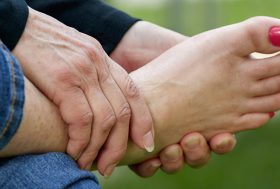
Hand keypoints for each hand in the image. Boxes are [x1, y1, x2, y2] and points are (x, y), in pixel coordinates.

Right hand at [13, 8, 153, 173]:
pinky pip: (82, 119)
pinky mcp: (63, 81)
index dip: (144, 121)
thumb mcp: (78, 55)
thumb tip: (100, 102)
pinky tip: (75, 151)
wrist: (19, 27)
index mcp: (104, 61)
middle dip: (119, 145)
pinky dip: (81, 141)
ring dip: (98, 148)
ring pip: (106, 120)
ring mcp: (83, 73)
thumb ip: (93, 75)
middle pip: (123, 112)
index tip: (146, 144)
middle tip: (109, 166)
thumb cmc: (47, 46)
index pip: (133, 93)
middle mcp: (98, 66)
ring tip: (89, 163)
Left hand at [111, 21, 236, 174]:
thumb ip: (222, 77)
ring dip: (176, 161)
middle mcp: (181, 129)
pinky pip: (146, 166)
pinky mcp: (137, 141)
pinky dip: (150, 167)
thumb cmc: (168, 61)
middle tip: (192, 140)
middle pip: (196, 155)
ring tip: (172, 149)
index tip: (222, 137)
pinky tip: (151, 159)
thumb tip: (250, 75)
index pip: (217, 140)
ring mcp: (159, 136)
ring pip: (173, 162)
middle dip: (198, 153)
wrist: (134, 53)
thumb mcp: (201, 65)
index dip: (221, 144)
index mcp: (200, 117)